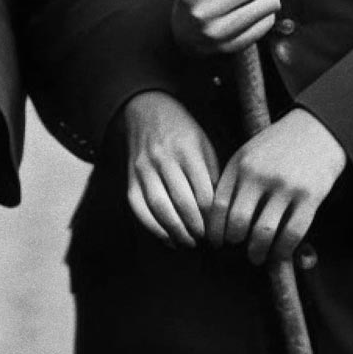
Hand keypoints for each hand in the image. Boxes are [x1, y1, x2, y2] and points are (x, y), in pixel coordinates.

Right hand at [120, 90, 219, 247]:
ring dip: (176, 230)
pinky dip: (152, 227)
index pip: (204, 193)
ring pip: (159, 207)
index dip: (213, 217)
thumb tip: (219, 211)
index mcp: (188, 150)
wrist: (145, 111)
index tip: (221, 230)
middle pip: (182, 202)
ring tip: (189, 242)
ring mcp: (144, 169)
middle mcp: (164, 159)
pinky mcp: (131, 178)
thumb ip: (210, 175)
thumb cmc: (182, 131)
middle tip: (206, 241)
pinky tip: (167, 238)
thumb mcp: (203, 144)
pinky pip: (139, 208)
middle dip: (196, 228)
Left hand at [206, 109, 346, 266]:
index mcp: (240, 164)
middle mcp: (259, 175)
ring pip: (264, 232)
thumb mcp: (249, 153)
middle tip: (235, 249)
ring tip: (256, 256)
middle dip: (233, 242)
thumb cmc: (279, 144)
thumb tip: (218, 218)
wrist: (318, 127)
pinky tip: (279, 254)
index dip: (214, 230)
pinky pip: (293, 232)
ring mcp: (285, 186)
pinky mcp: (310, 196)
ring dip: (257, 251)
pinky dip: (283, 250)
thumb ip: (234, 180)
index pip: (218, 205)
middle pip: (238, 221)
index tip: (215, 242)